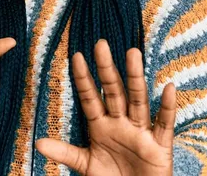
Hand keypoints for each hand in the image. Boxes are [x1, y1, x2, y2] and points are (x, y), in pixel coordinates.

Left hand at [36, 40, 176, 174]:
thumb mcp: (86, 165)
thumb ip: (65, 152)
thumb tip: (37, 143)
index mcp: (102, 126)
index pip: (90, 98)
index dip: (84, 79)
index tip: (77, 56)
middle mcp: (121, 123)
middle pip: (114, 92)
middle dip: (107, 69)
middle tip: (100, 44)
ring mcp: (141, 132)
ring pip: (138, 100)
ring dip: (135, 78)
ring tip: (132, 53)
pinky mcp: (160, 145)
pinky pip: (164, 124)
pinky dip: (167, 107)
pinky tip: (168, 88)